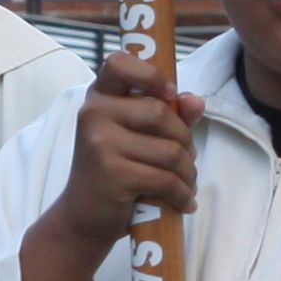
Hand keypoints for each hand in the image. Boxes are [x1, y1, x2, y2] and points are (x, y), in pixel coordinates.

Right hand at [48, 55, 203, 251]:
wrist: (84, 217)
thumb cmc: (115, 171)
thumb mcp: (138, 137)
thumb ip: (169, 114)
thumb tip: (196, 101)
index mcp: (99, 97)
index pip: (120, 63)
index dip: (151, 75)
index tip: (169, 95)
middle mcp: (94, 114)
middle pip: (161, 113)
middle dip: (185, 140)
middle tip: (186, 159)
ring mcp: (100, 144)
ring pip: (170, 150)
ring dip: (188, 172)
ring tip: (186, 183)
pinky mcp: (112, 175)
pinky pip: (166, 179)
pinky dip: (182, 194)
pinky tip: (183, 202)